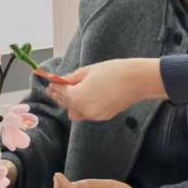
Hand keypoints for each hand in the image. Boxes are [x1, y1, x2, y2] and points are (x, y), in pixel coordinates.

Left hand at [47, 59, 164, 120]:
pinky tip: (86, 96)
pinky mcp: (103, 117)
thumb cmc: (113, 71)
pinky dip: (83, 106)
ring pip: (75, 113)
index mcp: (77, 96)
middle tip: (55, 87)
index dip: (54, 85)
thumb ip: (72, 78)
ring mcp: (94, 115)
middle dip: (59, 95)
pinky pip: (87, 113)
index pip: (60, 92)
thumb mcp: (88, 70)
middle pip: (65, 104)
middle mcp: (83, 109)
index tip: (50, 81)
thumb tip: (61, 80)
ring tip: (71, 92)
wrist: (136, 81)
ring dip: (71, 104)